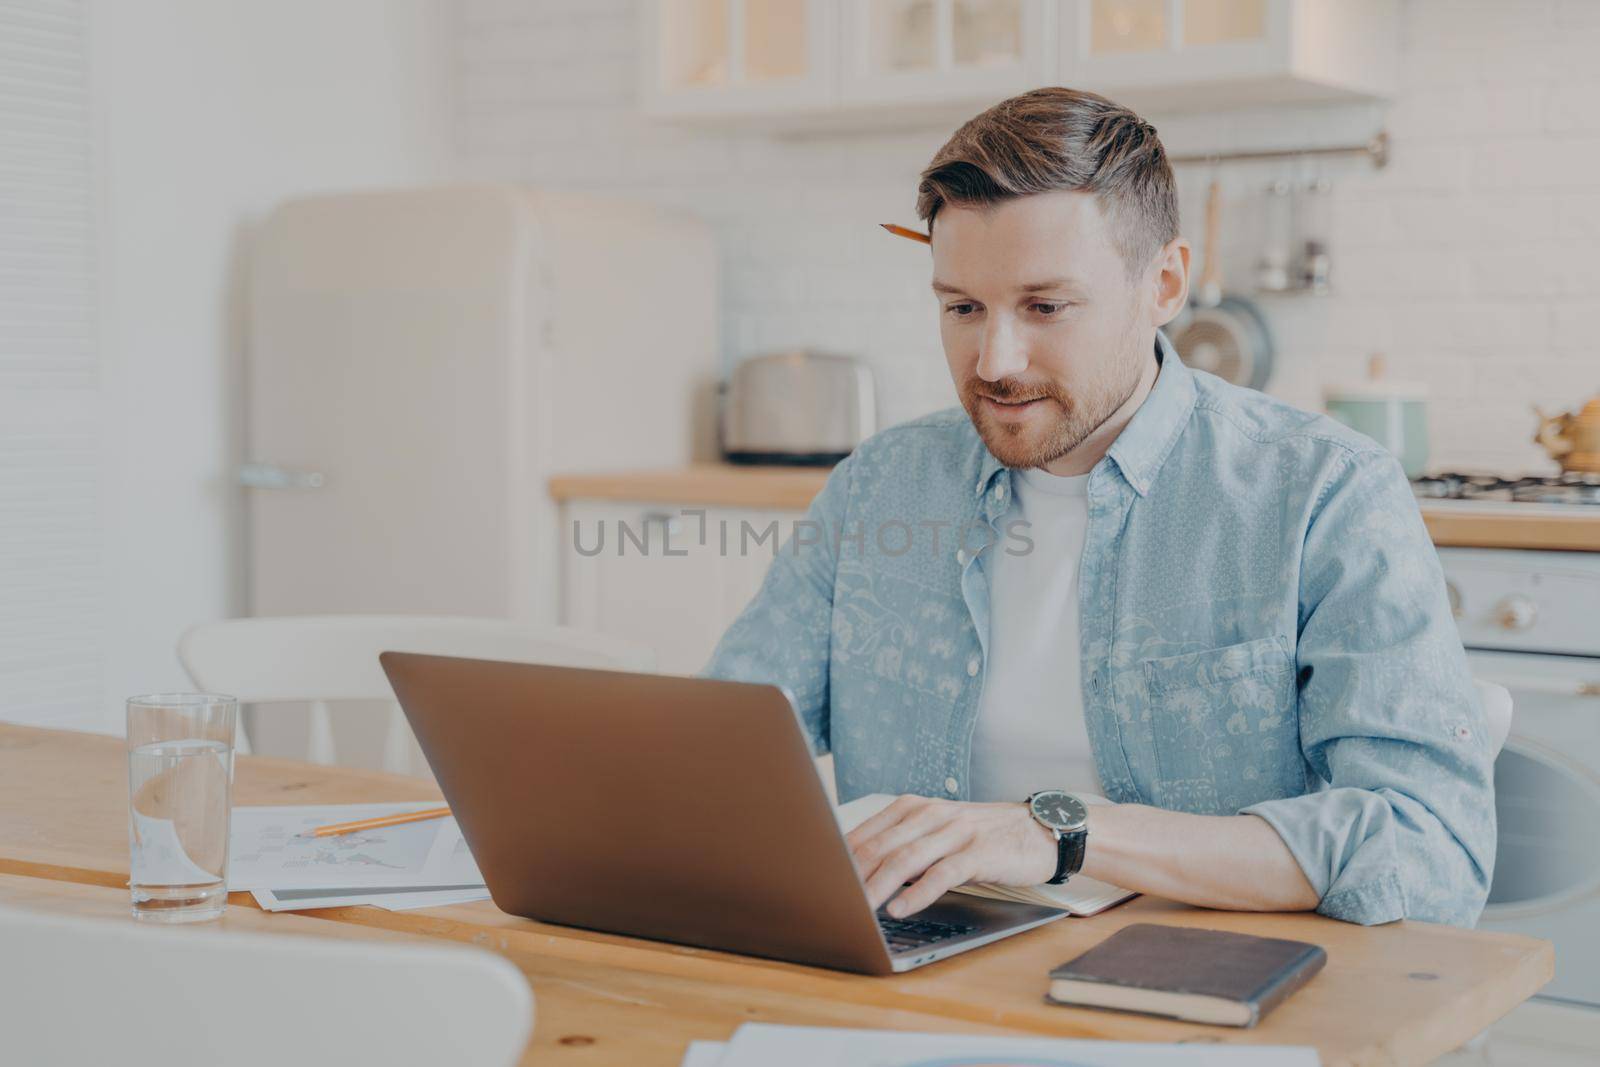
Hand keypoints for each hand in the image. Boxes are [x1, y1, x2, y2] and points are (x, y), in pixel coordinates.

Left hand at [845, 795, 1057, 917]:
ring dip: (879, 886)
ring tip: (859, 909)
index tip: (821, 882)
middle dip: (853, 876)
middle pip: (882, 847)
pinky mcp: (978, 852)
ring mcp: (955, 831)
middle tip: (830, 900)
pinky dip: (918, 892)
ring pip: (907, 859)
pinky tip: (901, 907)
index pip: (867, 833)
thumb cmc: (981, 836)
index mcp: (913, 807)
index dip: (841, 859)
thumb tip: (860, 874)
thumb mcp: (936, 832)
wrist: (1037, 830)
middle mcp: (931, 814)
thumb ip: (902, 846)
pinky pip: (943, 873)